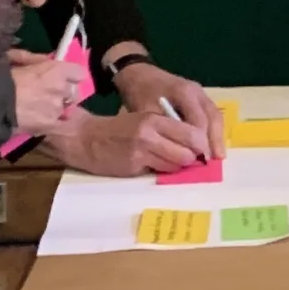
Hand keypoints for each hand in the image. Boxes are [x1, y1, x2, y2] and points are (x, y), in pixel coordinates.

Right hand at [9, 51, 84, 130]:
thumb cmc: (1, 77)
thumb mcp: (15, 58)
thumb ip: (34, 58)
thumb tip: (47, 59)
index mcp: (57, 71)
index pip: (79, 74)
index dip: (71, 76)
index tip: (63, 78)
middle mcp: (62, 89)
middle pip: (74, 93)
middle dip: (64, 93)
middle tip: (50, 94)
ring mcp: (57, 109)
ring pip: (65, 109)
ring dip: (56, 109)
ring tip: (40, 110)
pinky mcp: (50, 126)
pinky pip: (60, 125)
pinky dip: (54, 124)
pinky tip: (43, 122)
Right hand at [44, 104, 212, 177]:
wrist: (86, 138)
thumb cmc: (118, 130)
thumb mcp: (143, 121)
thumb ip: (167, 130)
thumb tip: (195, 146)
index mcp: (155, 118)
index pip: (192, 132)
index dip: (202, 145)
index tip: (203, 151)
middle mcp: (150, 132)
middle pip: (188, 151)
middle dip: (192, 158)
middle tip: (190, 160)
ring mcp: (142, 150)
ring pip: (176, 163)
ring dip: (178, 166)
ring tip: (169, 161)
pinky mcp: (133, 165)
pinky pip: (160, 171)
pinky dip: (162, 170)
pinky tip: (153, 166)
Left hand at [112, 61, 223, 157]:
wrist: (140, 75)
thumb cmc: (141, 94)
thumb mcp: (147, 112)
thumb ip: (165, 129)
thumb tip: (179, 150)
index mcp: (184, 92)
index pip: (199, 120)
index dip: (200, 140)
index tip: (199, 158)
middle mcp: (197, 91)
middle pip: (213, 117)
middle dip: (215, 140)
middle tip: (215, 160)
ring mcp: (201, 93)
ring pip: (216, 116)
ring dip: (218, 136)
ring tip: (219, 156)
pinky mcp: (201, 97)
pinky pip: (212, 114)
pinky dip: (214, 130)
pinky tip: (213, 144)